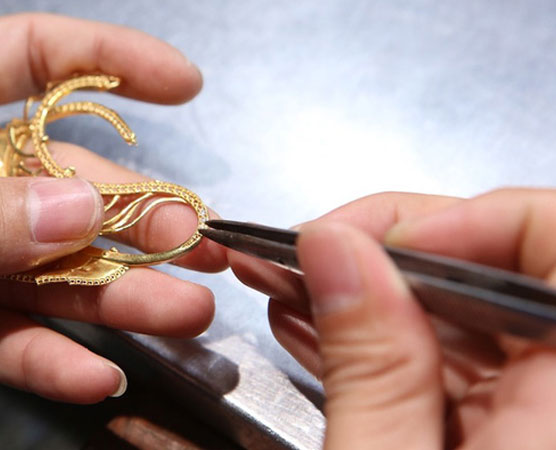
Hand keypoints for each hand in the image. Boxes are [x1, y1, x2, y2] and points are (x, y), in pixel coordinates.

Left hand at [0, 14, 226, 408]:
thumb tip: (71, 208)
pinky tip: (91, 374)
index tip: (182, 85)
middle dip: (126, 213)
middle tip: (187, 241)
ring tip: (177, 315)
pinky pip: (1, 336)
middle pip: (52, 180)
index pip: (24, 58)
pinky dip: (46, 357)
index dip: (110, 63)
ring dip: (111, 297)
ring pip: (41, 269)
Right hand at [229, 189, 555, 448]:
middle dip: (386, 253)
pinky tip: (312, 327)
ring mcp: (534, 418)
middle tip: (306, 251)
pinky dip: (376, 347)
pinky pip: (445, 366)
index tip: (384, 242)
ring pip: (461, 317)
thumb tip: (334, 250)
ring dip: (366, 294)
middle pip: (496, 271)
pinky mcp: (499, 435)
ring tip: (284, 281)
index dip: (477, 219)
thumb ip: (369, 368)